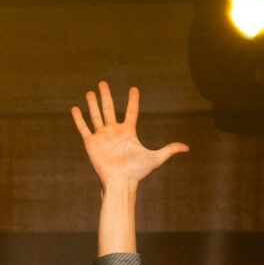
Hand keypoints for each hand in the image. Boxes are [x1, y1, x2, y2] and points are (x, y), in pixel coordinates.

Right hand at [71, 82, 186, 190]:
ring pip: (96, 115)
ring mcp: (102, 137)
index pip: (131, 112)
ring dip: (92, 103)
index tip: (134, 89)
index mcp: (128, 132)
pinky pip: (84, 128)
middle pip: (109, 109)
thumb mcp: (156, 158)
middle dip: (106, 96)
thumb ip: (169, 150)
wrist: (121, 181)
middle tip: (103, 83)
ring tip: (90, 91)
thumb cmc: (137, 172)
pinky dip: (79, 119)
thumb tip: (187, 148)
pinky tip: (76, 109)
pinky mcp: (91, 143)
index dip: (133, 100)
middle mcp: (114, 132)